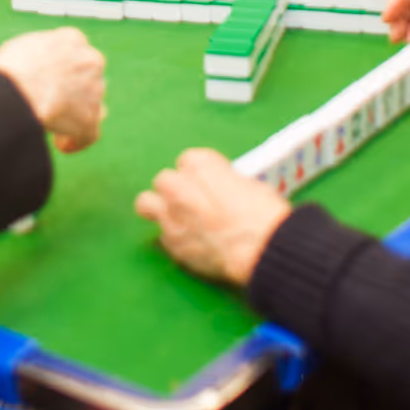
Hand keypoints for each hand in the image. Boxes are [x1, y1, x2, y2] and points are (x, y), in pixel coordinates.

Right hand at [0, 27, 106, 153]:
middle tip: (54, 102)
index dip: (63, 69)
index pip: (75, 53)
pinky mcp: (90, 119)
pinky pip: (89, 134)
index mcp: (72, 39)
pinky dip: (76, 141)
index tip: (53, 79)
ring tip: (54, 124)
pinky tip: (62, 144)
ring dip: (75, 115)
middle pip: (87, 78)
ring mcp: (94, 91)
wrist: (17, 90)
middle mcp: (90, 62)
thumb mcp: (23, 47)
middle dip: (73, 91)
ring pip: (91, 105)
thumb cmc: (13, 68)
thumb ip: (38, 55)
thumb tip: (32, 67)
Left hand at [134, 149, 290, 284]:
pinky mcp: (171, 243)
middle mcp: (178, 185)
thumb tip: (221, 193)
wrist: (260, 247)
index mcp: (199, 164)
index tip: (209, 185)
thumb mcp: (246, 183)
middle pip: (164, 180)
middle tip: (192, 202)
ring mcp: (170, 214)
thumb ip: (222, 183)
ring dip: (158, 208)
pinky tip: (191, 244)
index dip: (199, 175)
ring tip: (175, 218)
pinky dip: (174, 238)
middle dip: (175, 189)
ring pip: (146, 203)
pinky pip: (163, 236)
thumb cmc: (263, 213)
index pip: (187, 161)